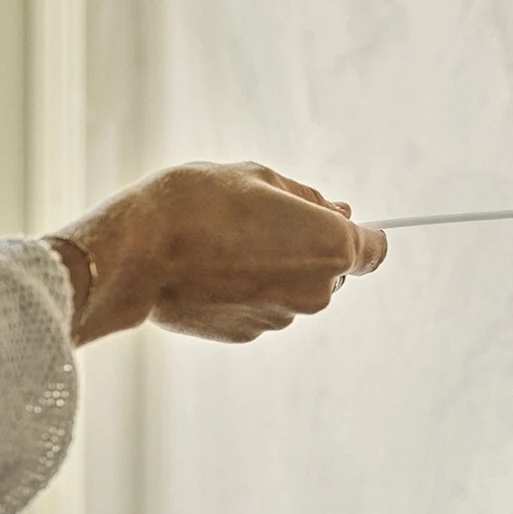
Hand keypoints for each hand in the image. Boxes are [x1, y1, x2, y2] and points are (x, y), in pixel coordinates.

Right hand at [45, 162, 388, 345]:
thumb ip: (308, 199)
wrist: (138, 252)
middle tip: (260, 222)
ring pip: (294, 290)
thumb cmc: (199, 203)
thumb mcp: (259, 178)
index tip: (338, 222)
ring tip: (224, 244)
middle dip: (309, 248)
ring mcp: (283, 317)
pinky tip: (210, 271)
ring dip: (274, 270)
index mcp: (331, 246)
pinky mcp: (248, 335)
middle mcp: (317, 291)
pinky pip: (261, 307)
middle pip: (332, 270)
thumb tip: (338, 211)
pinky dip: (246, 291)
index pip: (374, 249)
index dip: (360, 234)